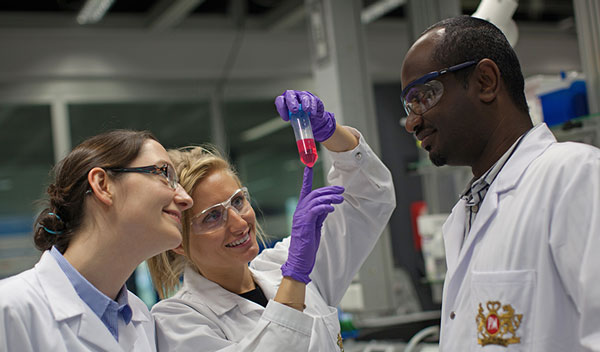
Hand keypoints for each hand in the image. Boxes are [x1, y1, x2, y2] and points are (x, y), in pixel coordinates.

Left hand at [275, 90, 336, 141]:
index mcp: (286, 102)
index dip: (281, 108)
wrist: (314, 122)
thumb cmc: (301, 120)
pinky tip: (313, 114)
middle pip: (290, 94)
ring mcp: (304, 96)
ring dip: (305, 103)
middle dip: (292, 102)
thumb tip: (298, 142)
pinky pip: (314, 100)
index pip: (280, 100)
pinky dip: (314, 107)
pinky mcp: (314, 99)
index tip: (286, 118)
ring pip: (303, 96)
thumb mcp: (295, 122)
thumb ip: (294, 124)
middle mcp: (294, 97)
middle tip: (295, 110)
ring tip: (306, 111)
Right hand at [281, 167, 343, 283]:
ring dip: (330, 197)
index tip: (308, 166)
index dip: (307, 178)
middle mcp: (299, 212)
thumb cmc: (306, 246)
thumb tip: (327, 206)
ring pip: (315, 200)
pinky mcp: (304, 223)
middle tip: (341, 190)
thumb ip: (319, 216)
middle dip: (328, 189)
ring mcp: (300, 217)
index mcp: (301, 211)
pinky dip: (325, 206)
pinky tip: (333, 208)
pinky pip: (315, 210)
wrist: (299, 260)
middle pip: (314, 193)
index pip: (304, 191)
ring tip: (341, 199)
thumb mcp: (315, 227)